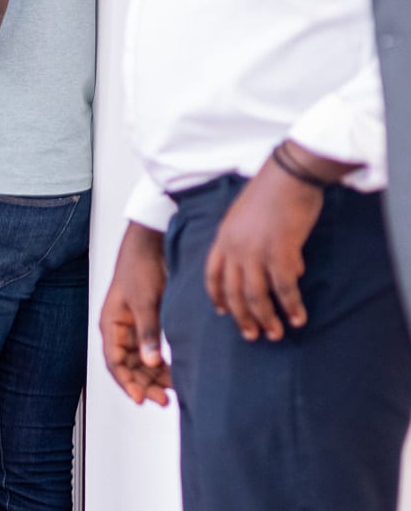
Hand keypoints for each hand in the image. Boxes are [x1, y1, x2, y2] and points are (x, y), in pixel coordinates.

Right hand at [102, 223, 170, 406]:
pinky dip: (160, 364)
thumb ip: (148, 333)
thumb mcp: (145, 302)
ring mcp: (132, 329)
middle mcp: (119, 330)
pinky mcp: (146, 324)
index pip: (115, 362)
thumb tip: (151, 363)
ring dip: (153, 377)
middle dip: (143, 384)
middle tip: (163, 400)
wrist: (150, 246)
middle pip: (128, 366)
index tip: (140, 398)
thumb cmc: (140, 270)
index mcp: (111, 325)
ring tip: (172, 392)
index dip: (126, 382)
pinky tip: (173, 373)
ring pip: (140, 362)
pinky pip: (150, 352)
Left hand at [205, 150, 326, 341]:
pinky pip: (283, 288)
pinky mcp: (278, 252)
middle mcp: (234, 248)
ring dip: (266, 318)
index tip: (223, 313)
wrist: (288, 174)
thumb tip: (288, 270)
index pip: (212, 275)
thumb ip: (260, 244)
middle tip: (253, 335)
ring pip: (255, 295)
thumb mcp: (252, 218)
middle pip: (232, 292)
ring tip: (276, 334)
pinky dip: (291, 306)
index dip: (217, 297)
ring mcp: (254, 251)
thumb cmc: (274, 192)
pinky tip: (299, 318)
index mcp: (223, 238)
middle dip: (243, 317)